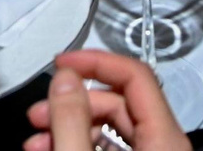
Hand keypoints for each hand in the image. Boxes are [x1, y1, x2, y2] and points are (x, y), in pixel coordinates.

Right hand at [24, 50, 190, 150]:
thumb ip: (72, 122)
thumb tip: (66, 81)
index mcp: (166, 140)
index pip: (136, 75)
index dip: (96, 61)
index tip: (63, 61)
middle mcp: (165, 146)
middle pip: (118, 102)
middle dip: (72, 102)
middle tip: (39, 113)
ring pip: (110, 127)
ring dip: (69, 126)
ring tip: (37, 141)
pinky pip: (111, 148)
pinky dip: (79, 143)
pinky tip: (51, 149)